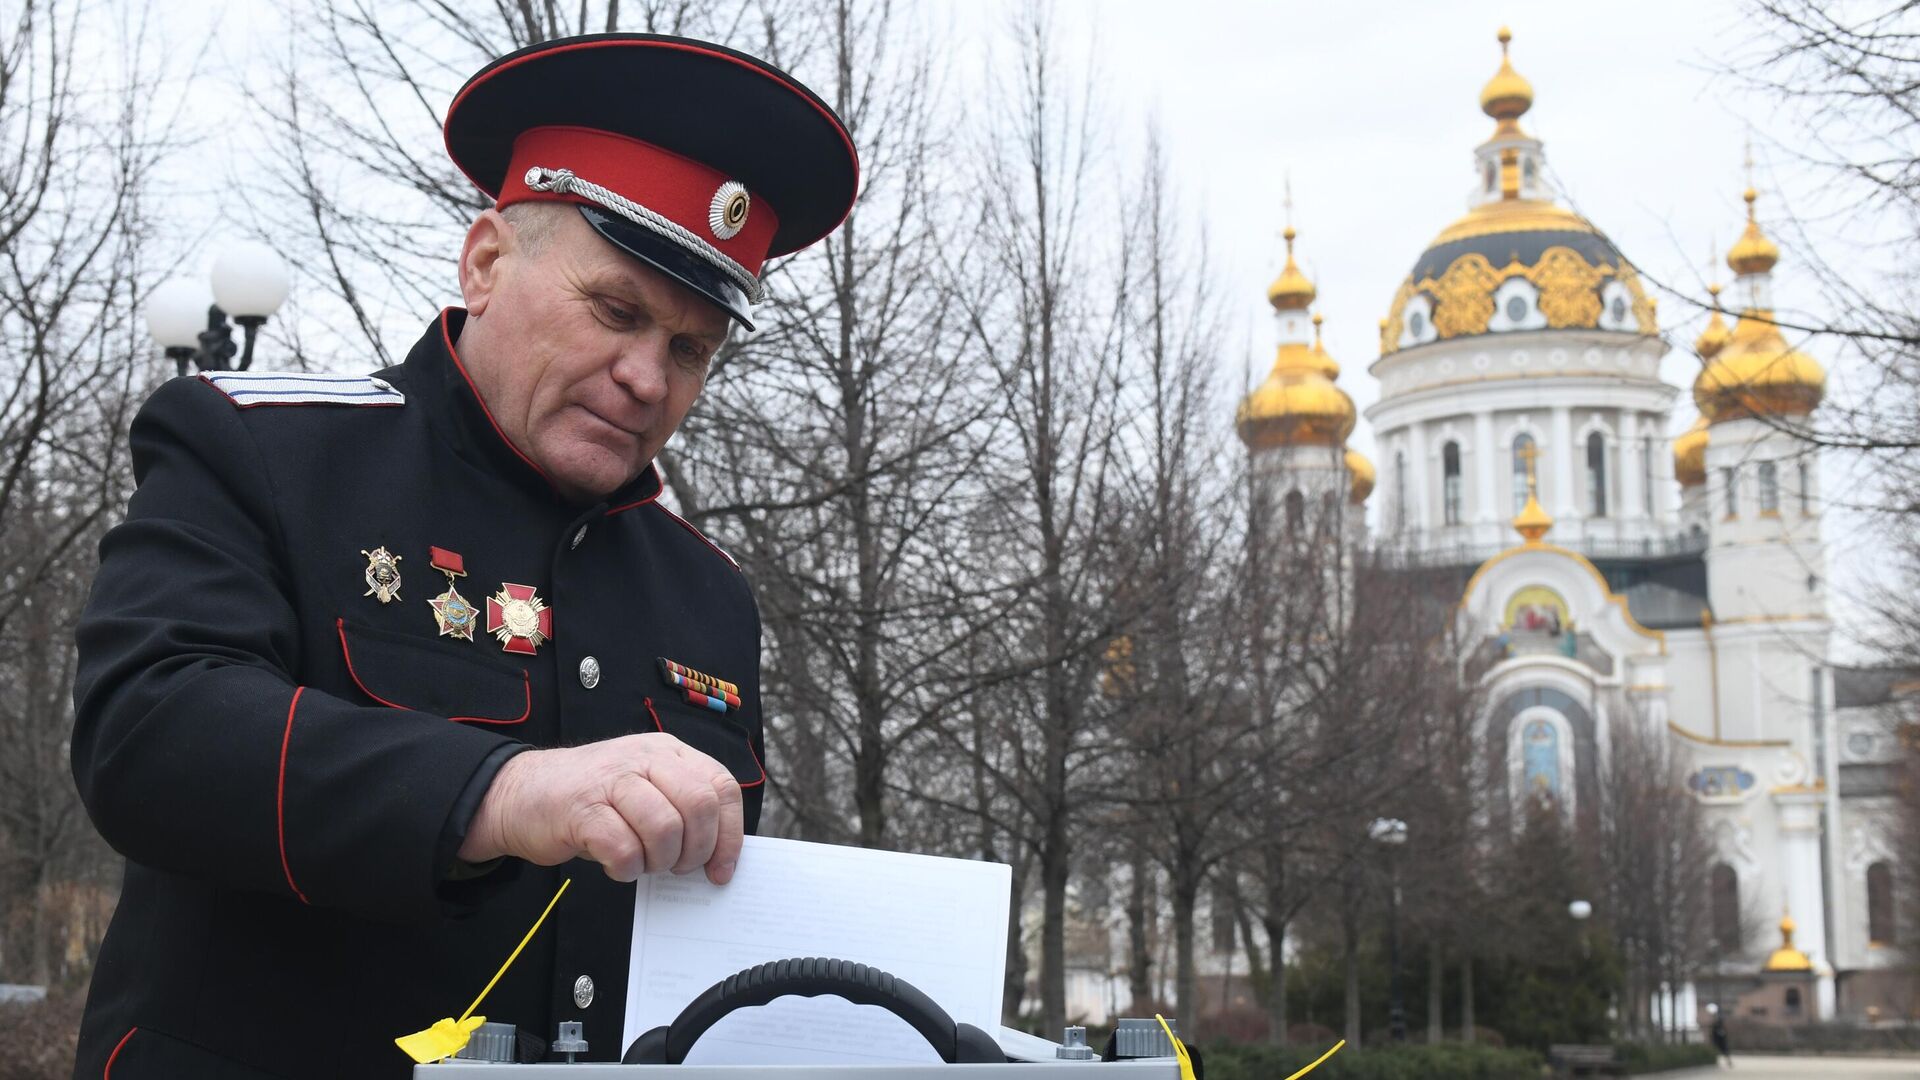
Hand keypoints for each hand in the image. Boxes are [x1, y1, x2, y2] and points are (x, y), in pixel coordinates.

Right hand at [459, 733, 742, 884]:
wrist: (520, 793)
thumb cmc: (592, 800)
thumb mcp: (644, 789)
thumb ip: (680, 809)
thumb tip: (720, 858)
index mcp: (667, 752)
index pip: (721, 787)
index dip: (729, 834)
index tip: (721, 869)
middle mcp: (644, 758)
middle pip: (699, 805)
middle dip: (695, 850)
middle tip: (676, 867)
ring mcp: (611, 780)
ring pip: (665, 828)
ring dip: (659, 861)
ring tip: (643, 864)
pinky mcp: (582, 809)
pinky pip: (623, 849)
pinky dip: (626, 869)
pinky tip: (616, 865)